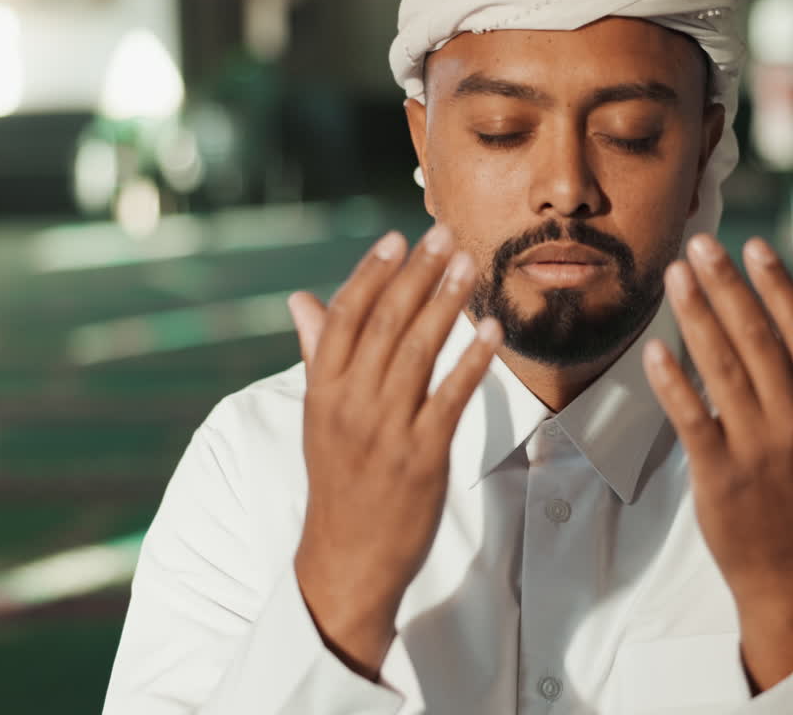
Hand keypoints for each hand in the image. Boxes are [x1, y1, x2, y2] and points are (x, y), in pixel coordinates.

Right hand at [287, 224, 500, 679]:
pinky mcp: (422, 456)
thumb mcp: (318, 417)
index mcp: (321, 391)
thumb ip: (317, 355)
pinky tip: (492, 329)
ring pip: (418, 351)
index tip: (398, 237)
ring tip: (470, 264)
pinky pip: (452, 396)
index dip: (373, 273)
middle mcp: (350, 404)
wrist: (347, 558)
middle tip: (446, 234)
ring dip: (447, 302)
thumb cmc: (338, 481)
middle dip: (419, 274)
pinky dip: (473, 359)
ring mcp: (386, 430)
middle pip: (385, 323)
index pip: (345, 316)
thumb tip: (300, 300)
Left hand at [642, 233, 792, 690]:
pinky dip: (673, 382)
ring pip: (723, 368)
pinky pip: (693, 418)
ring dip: (696, 317)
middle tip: (698, 245)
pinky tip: (653, 350)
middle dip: (726, 286)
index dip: (776, 284)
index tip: (753, 245)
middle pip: (757, 338)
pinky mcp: (722, 474)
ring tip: (674, 277)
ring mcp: (759, 446)